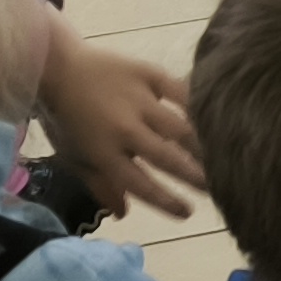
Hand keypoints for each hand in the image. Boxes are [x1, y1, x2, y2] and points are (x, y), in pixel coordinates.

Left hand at [31, 3, 202, 222]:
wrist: (58, 67)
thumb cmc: (65, 119)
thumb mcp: (74, 158)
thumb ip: (100, 185)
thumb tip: (123, 213)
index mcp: (104, 154)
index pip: (141, 185)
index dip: (166, 201)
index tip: (188, 213)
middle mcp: (124, 129)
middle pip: (166, 158)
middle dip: (195, 177)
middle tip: (217, 188)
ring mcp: (138, 100)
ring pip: (179, 128)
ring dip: (201, 146)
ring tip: (222, 156)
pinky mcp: (148, 74)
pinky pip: (180, 92)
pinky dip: (197, 106)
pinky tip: (213, 116)